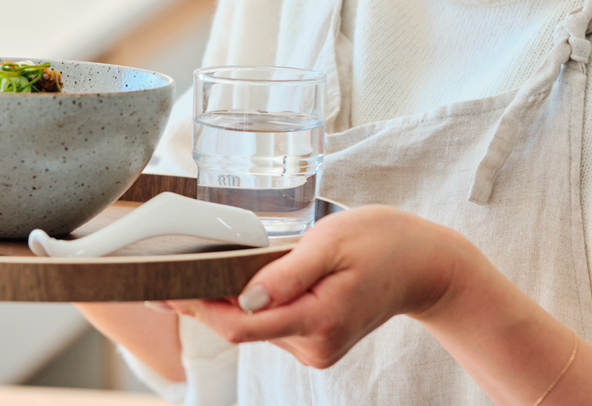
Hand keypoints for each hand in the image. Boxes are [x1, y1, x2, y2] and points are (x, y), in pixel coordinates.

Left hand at [159, 205, 462, 368]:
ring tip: (205, 266)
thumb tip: (245, 297)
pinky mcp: (316, 343)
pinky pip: (271, 325)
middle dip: (205, 300)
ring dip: (229, 300)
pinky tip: (240, 281)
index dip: (196, 307)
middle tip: (165, 271)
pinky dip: (252, 304)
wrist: (426, 265)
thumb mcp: (332, 242)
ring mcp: (315, 349)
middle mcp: (313, 346)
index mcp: (317, 321)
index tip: (165, 284)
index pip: (238, 326)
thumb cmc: (383, 242)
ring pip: (254, 327)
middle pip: (240, 328)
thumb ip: (286, 272)